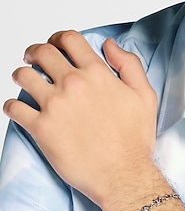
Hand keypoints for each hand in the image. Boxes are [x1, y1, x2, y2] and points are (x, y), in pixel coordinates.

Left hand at [3, 30, 157, 208]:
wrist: (123, 174)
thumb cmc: (135, 138)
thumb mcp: (145, 94)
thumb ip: (129, 64)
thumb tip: (110, 44)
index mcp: (97, 73)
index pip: (69, 40)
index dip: (58, 37)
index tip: (55, 44)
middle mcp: (73, 84)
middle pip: (42, 52)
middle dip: (35, 51)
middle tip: (34, 58)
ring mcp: (55, 105)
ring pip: (23, 76)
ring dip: (22, 74)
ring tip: (25, 80)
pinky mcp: (41, 128)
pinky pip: (13, 108)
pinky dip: (11, 105)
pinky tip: (18, 108)